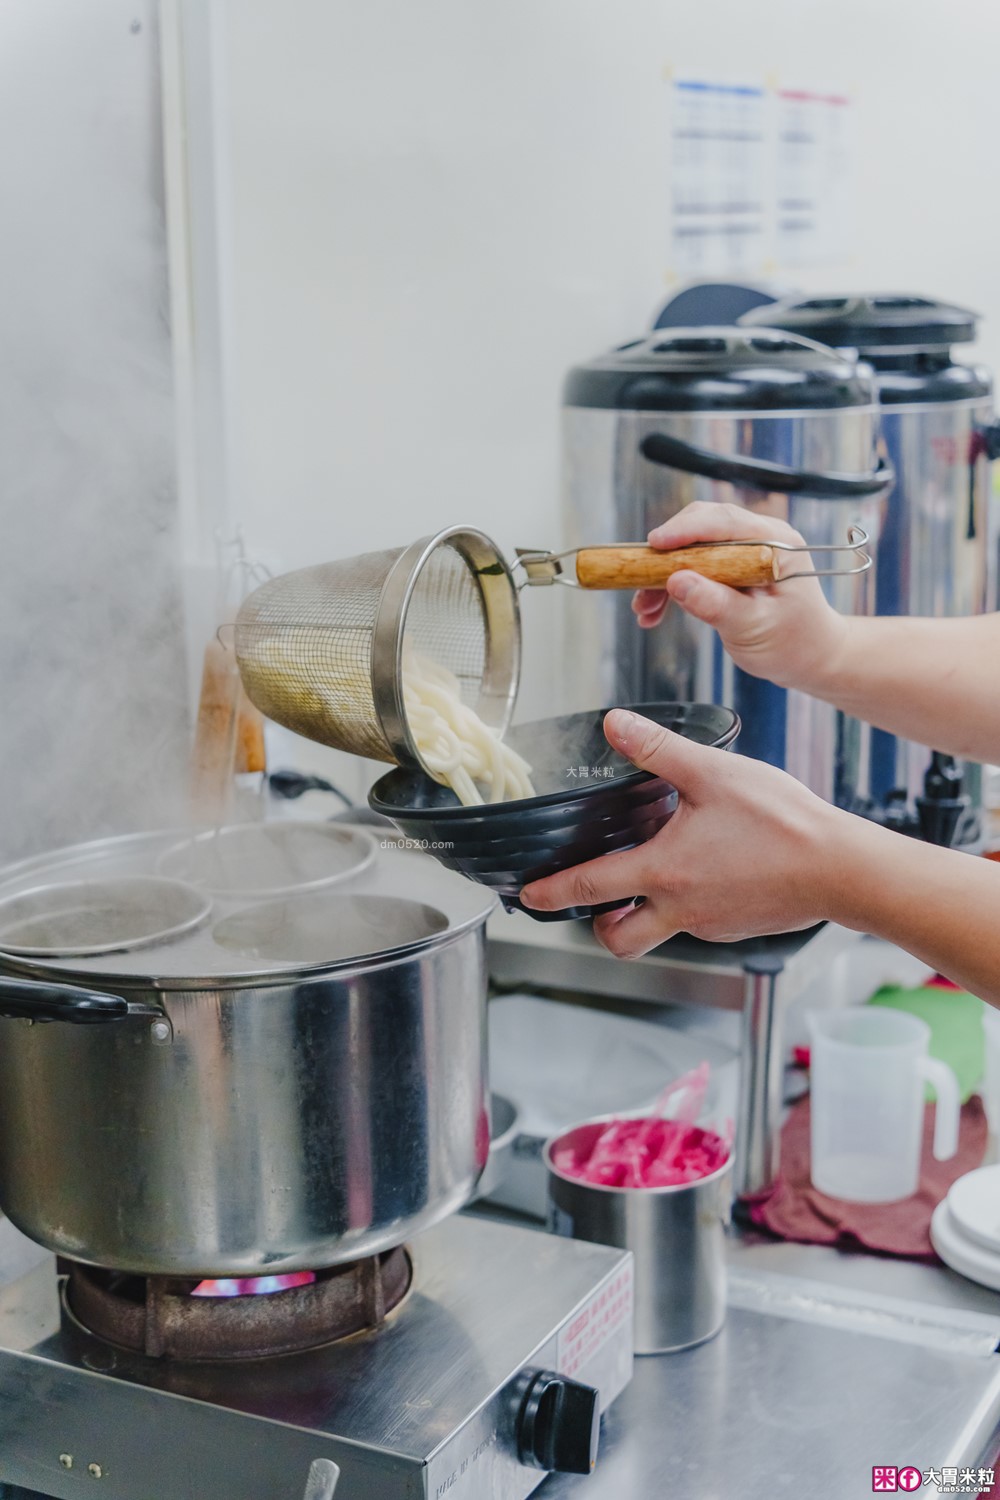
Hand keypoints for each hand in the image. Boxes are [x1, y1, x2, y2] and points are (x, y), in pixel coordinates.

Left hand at [520, 709, 847, 955]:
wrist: (842, 868)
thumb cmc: (784, 823)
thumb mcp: (713, 773)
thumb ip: (658, 749)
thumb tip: (615, 724)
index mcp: (663, 870)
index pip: (588, 886)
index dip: (550, 892)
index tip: (527, 897)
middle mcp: (681, 907)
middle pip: (618, 939)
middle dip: (596, 925)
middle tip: (591, 900)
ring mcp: (709, 923)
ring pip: (658, 930)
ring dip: (644, 910)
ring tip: (654, 868)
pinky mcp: (736, 926)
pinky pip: (696, 922)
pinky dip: (686, 902)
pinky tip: (706, 866)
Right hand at [632, 501, 849, 693]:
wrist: (810, 657)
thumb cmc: (794, 643)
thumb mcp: (754, 628)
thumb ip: (717, 605)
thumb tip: (677, 582)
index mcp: (775, 543)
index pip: (723, 522)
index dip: (685, 530)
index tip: (655, 544)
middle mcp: (758, 539)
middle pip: (700, 528)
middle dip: (665, 556)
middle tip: (639, 584)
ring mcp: (742, 552)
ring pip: (690, 548)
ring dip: (662, 575)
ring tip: (644, 609)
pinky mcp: (728, 568)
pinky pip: (691, 567)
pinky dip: (670, 587)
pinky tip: (654, 611)